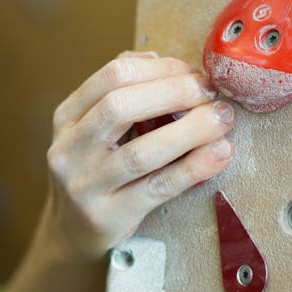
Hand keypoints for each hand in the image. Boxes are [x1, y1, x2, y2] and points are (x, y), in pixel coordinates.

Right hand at [46, 51, 234, 260]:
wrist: (72, 231)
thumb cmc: (95, 170)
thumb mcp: (93, 128)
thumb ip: (121, 91)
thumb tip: (159, 60)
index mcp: (68, 117)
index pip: (112, 76)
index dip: (160, 69)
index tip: (193, 73)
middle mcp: (69, 149)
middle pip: (121, 106)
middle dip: (174, 92)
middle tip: (211, 92)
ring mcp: (85, 186)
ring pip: (142, 151)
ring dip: (190, 130)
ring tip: (223, 118)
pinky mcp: (108, 217)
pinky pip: (158, 188)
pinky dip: (193, 167)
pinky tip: (219, 153)